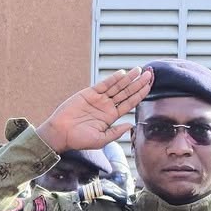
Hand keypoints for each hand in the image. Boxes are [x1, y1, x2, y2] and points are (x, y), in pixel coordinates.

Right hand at [37, 68, 152, 154]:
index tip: (149, 86)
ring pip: (116, 86)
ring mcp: (98, 99)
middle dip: (138, 83)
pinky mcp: (89, 93)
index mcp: (111, 117)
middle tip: (149, 74)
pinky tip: (123, 74)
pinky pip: (103, 85)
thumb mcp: (100, 140)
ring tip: (139, 70)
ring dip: (128, 78)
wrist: (60, 133)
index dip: (140, 94)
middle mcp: (106, 106)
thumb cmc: (78, 140)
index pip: (130, 103)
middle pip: (126, 92)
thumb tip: (130, 125)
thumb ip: (116, 133)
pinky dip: (113, 79)